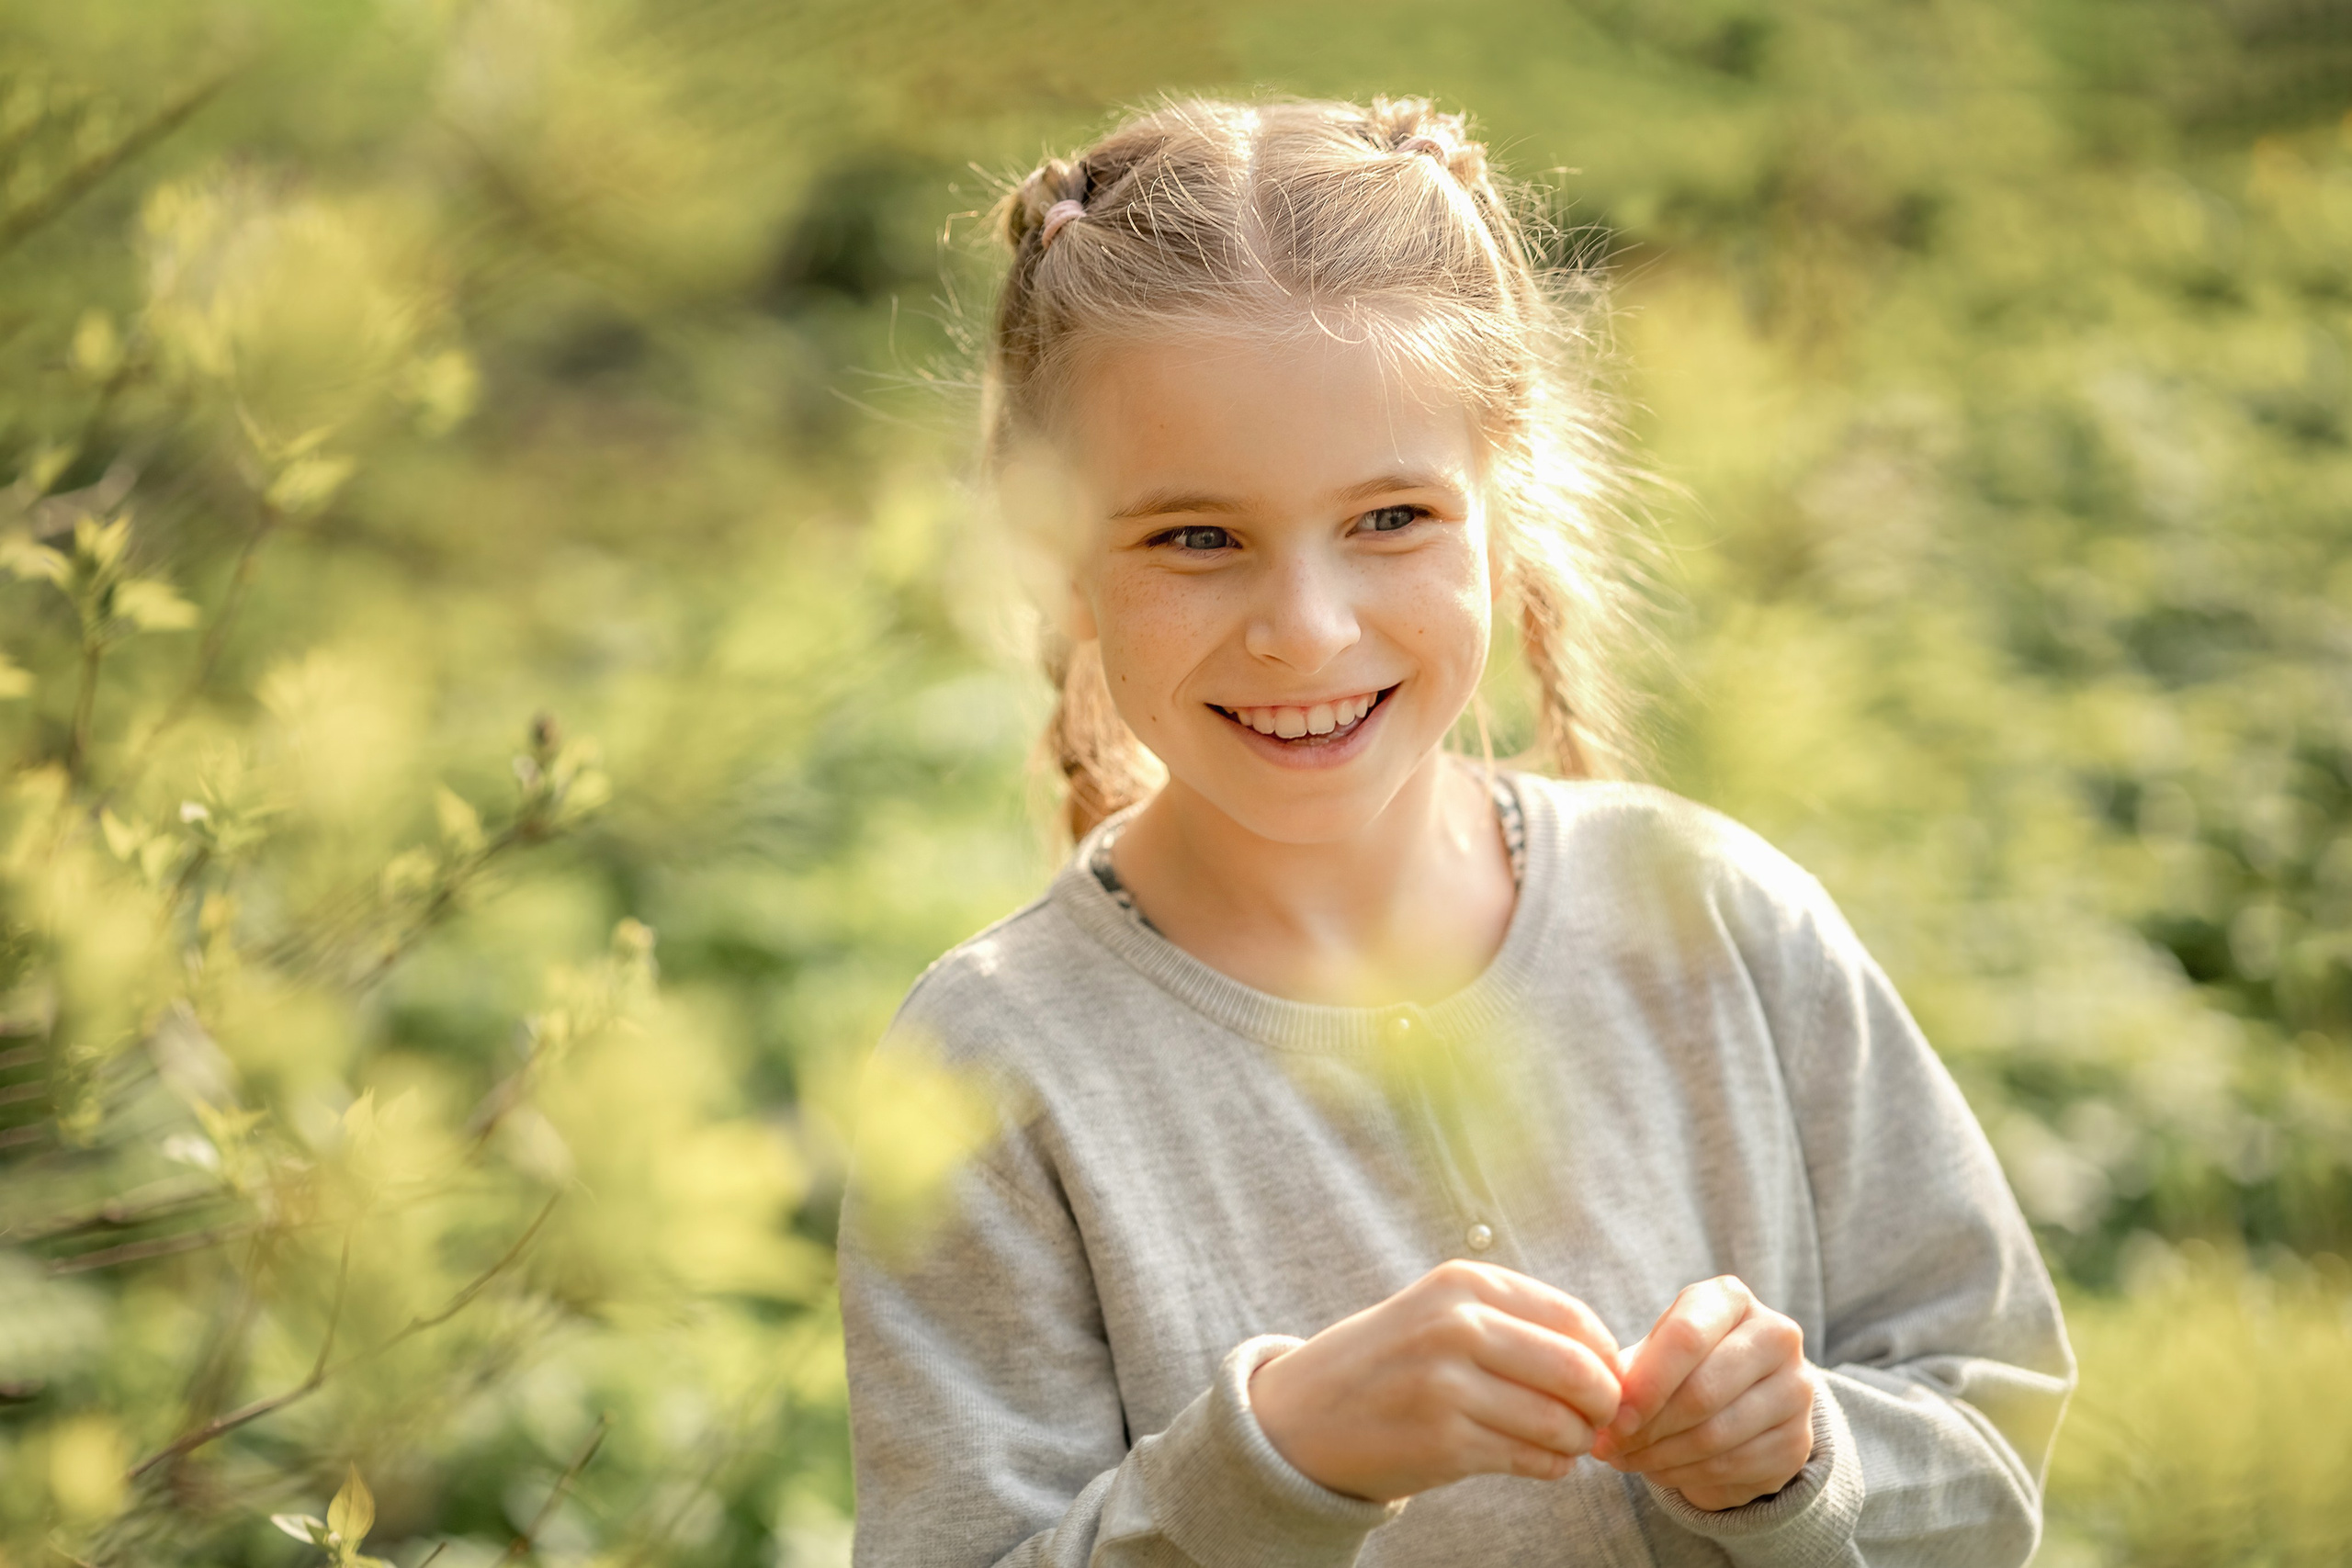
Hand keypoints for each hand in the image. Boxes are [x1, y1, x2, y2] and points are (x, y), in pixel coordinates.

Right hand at [1248, 1260, 1621, 1502]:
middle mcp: (1456, 1327)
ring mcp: (1447, 1386)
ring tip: (1567, 1443)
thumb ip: (1517, 1324)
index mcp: (1463, 1284)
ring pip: (1560, 1422)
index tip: (1609, 1382)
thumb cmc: (1390, 1363)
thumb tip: (1611, 1361)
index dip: (1607, 1358)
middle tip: (1602, 1421)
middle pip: (1577, 1370)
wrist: (1300, 1416)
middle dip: (1604, 1404)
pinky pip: (1531, 1459)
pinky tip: (1540, 1461)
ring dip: (1578, 1441)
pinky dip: (1552, 1466)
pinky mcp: (1444, 1443)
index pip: (1574, 1318)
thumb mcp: (1442, 1313)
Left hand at [1589, 1275, 1814, 1509]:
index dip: (1645, 1383)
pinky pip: (1732, 1466)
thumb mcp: (1655, 1352)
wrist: (1740, 1401)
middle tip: (1611, 1446)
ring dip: (1660, 1456)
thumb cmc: (1682, 1365)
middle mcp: (1776, 1336)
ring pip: (1715, 1435)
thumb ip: (1630, 1371)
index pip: (1686, 1336)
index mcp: (1732, 1299)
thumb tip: (1607, 1406)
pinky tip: (1659, 1470)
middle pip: (1702, 1391)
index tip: (1613, 1418)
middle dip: (1648, 1426)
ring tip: (1627, 1459)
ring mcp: (1796, 1389)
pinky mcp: (1798, 1440)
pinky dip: (1685, 1474)